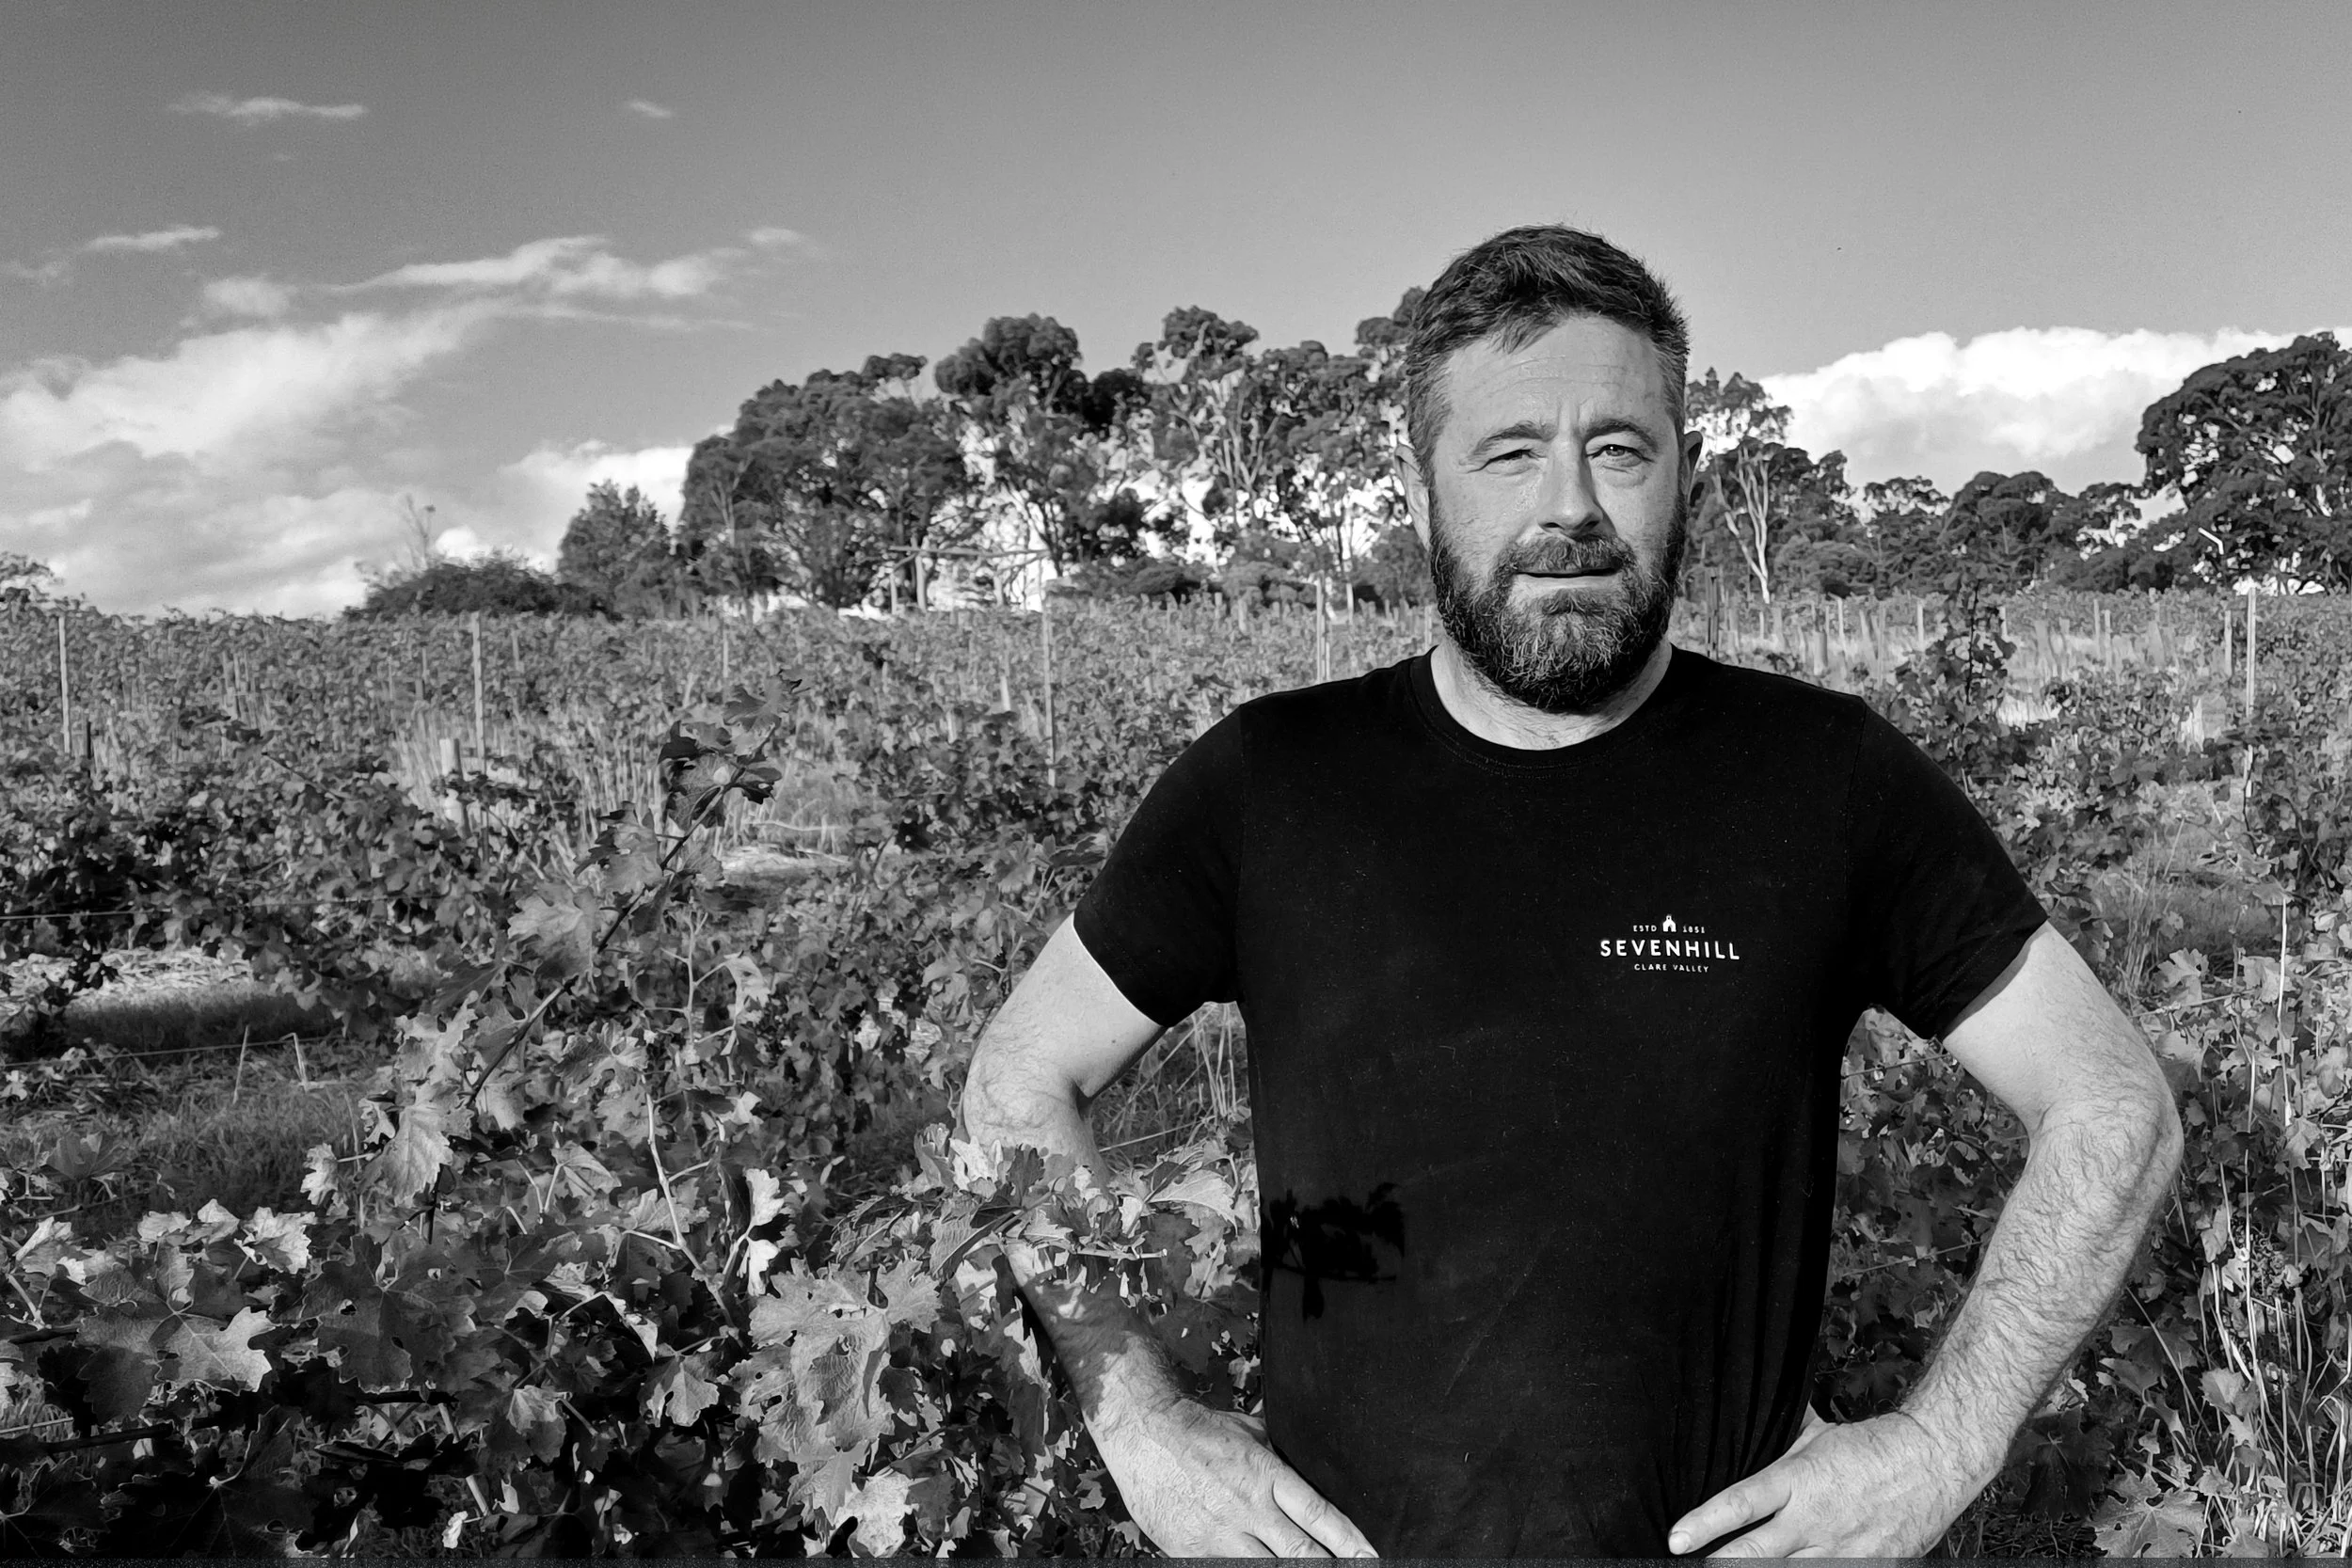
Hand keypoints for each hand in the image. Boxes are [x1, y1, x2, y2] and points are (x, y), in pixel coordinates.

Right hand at [1093, 1398, 1377, 1556]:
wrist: (1141, 1430)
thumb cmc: (1198, 1428)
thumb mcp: (1249, 1430)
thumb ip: (1282, 1451)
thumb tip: (1313, 1455)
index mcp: (1264, 1473)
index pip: (1318, 1514)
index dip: (1349, 1541)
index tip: (1371, 1558)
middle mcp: (1246, 1506)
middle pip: (1300, 1552)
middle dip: (1330, 1567)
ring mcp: (1217, 1533)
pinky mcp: (1190, 1550)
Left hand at [1667, 1408, 1989, 1557]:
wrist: (1933, 1462)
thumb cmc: (1871, 1445)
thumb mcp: (1816, 1435)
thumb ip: (1778, 1437)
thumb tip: (1743, 1418)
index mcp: (1797, 1481)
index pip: (1740, 1504)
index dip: (1704, 1523)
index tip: (1676, 1539)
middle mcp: (1814, 1520)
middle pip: (1755, 1555)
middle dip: (1720, 1565)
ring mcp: (1841, 1551)